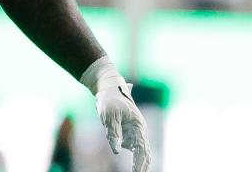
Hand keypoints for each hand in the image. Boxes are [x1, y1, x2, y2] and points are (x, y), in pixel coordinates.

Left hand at [80, 57, 152, 171]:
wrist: (108, 88)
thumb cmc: (109, 100)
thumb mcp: (109, 115)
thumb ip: (113, 133)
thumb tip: (116, 151)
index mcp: (139, 126)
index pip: (142, 149)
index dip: (141, 163)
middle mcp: (139, 132)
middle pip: (145, 154)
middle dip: (143, 167)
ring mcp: (134, 134)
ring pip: (141, 154)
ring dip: (140, 165)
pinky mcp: (127, 134)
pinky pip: (133, 150)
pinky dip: (135, 161)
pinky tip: (135, 169)